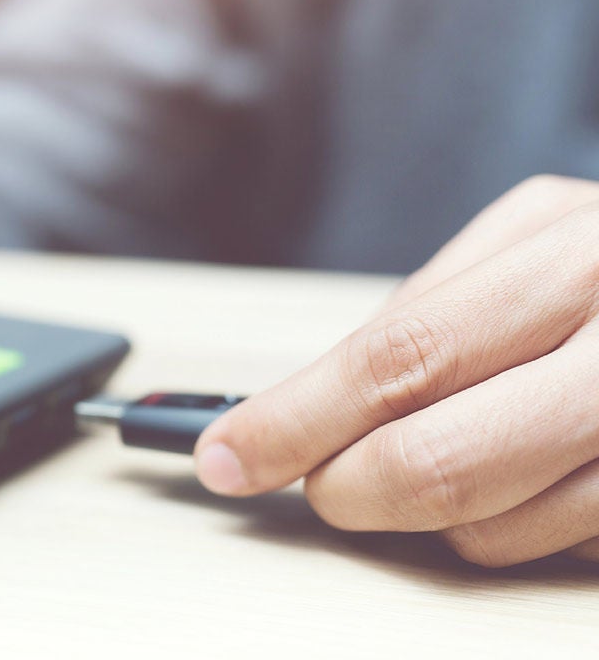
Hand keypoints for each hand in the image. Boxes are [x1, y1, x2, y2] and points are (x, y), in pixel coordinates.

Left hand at [195, 175, 598, 566]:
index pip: (398, 355)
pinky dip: (511, 530)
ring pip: (495, 529)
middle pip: (440, 457)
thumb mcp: (539, 238)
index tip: (227, 455)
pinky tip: (523, 476)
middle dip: (347, 489)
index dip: (296, 418)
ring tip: (447, 457)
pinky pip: (559, 552)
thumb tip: (313, 396)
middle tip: (317, 487)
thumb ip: (436, 307)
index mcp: (572, 253)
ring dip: (435, 518)